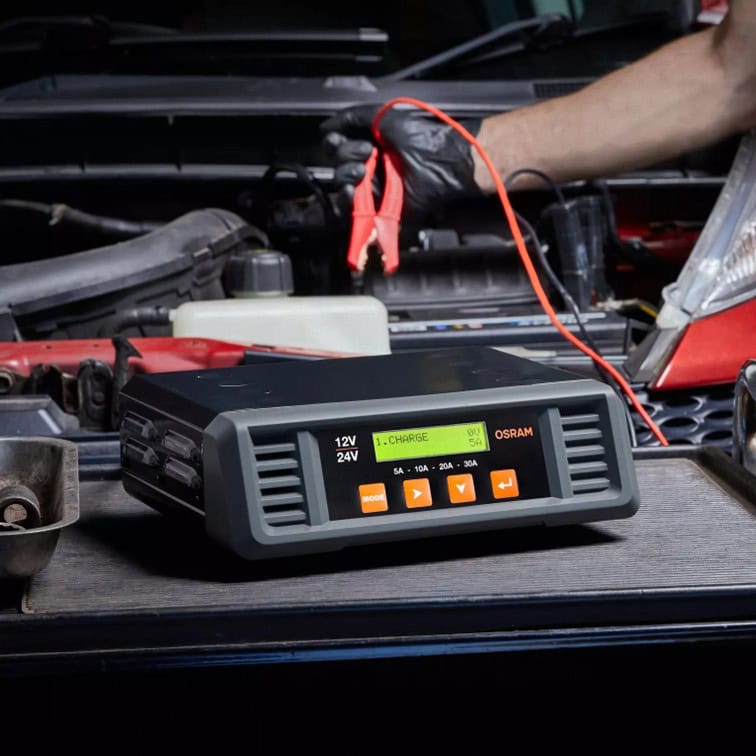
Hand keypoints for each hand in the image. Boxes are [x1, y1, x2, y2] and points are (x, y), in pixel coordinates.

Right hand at [320, 104, 482, 219]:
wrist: (440, 160)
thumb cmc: (420, 136)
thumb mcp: (384, 116)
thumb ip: (353, 117)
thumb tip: (325, 126)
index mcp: (369, 143)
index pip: (337, 145)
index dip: (334, 142)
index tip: (340, 137)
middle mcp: (369, 165)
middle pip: (336, 164)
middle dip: (344, 155)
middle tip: (367, 153)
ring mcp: (373, 188)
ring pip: (341, 185)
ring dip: (345, 174)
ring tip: (362, 171)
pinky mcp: (378, 208)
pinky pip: (350, 209)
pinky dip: (345, 199)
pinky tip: (352, 189)